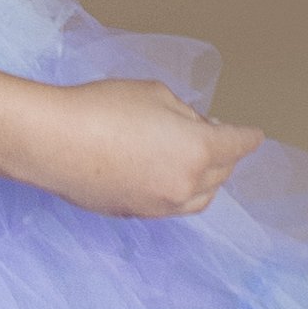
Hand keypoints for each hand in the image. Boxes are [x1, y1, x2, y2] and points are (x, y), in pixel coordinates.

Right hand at [33, 77, 264, 219]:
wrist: (53, 142)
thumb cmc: (101, 109)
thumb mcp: (154, 94)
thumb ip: (183, 113)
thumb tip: (193, 128)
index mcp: (198, 151)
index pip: (238, 145)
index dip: (248, 137)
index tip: (254, 135)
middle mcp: (186, 185)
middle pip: (221, 174)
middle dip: (223, 154)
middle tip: (210, 134)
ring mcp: (160, 206)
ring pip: (200, 198)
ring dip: (204, 179)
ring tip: (190, 160)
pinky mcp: (135, 214)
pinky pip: (171, 206)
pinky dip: (177, 191)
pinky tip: (160, 173)